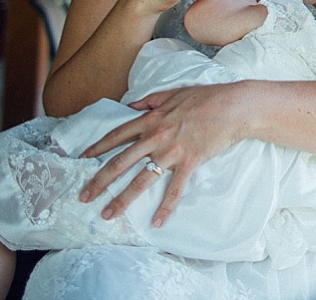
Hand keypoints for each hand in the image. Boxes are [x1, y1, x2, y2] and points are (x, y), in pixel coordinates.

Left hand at [78, 83, 249, 226]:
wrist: (233, 106)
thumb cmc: (206, 97)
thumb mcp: (173, 93)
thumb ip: (150, 100)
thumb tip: (132, 105)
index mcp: (151, 119)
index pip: (117, 136)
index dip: (97, 149)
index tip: (81, 161)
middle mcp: (156, 137)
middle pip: (120, 162)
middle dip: (99, 181)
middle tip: (84, 197)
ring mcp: (172, 152)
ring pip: (141, 180)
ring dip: (122, 199)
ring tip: (108, 214)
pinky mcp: (190, 162)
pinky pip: (175, 189)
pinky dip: (166, 207)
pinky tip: (157, 222)